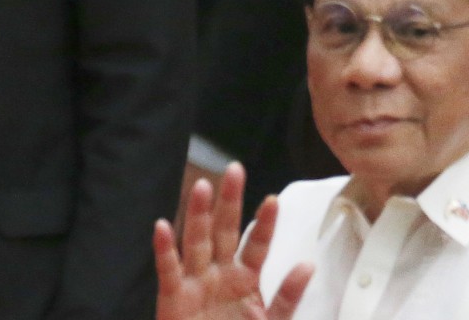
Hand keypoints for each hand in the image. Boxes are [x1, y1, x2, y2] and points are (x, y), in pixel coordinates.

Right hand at [154, 163, 313, 319]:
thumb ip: (288, 296)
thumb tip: (307, 265)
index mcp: (246, 279)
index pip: (258, 244)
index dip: (265, 223)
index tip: (274, 200)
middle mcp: (220, 275)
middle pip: (225, 231)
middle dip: (230, 201)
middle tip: (234, 169)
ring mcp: (195, 284)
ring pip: (197, 243)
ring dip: (198, 215)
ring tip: (202, 187)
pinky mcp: (173, 300)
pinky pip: (168, 272)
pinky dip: (164, 250)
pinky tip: (162, 226)